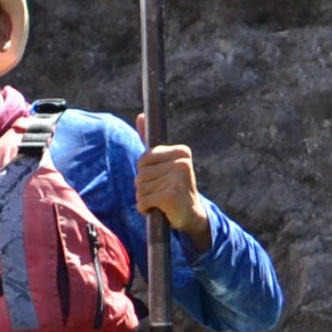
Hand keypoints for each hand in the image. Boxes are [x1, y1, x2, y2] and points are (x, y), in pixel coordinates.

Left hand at [135, 120, 212, 253]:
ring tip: (161, 200)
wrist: (191, 215)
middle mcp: (182, 163)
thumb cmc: (174, 188)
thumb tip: (141, 116)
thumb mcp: (164, 163)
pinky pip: (143, 201)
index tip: (160, 179)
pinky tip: (158, 210)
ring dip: (145, 198)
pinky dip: (145, 208)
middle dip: (144, 187)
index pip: (144, 158)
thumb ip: (151, 142)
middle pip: (141, 174)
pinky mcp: (171, 195)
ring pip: (140, 188)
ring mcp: (178, 179)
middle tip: (161, 192)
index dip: (145, 172)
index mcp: (182, 151)